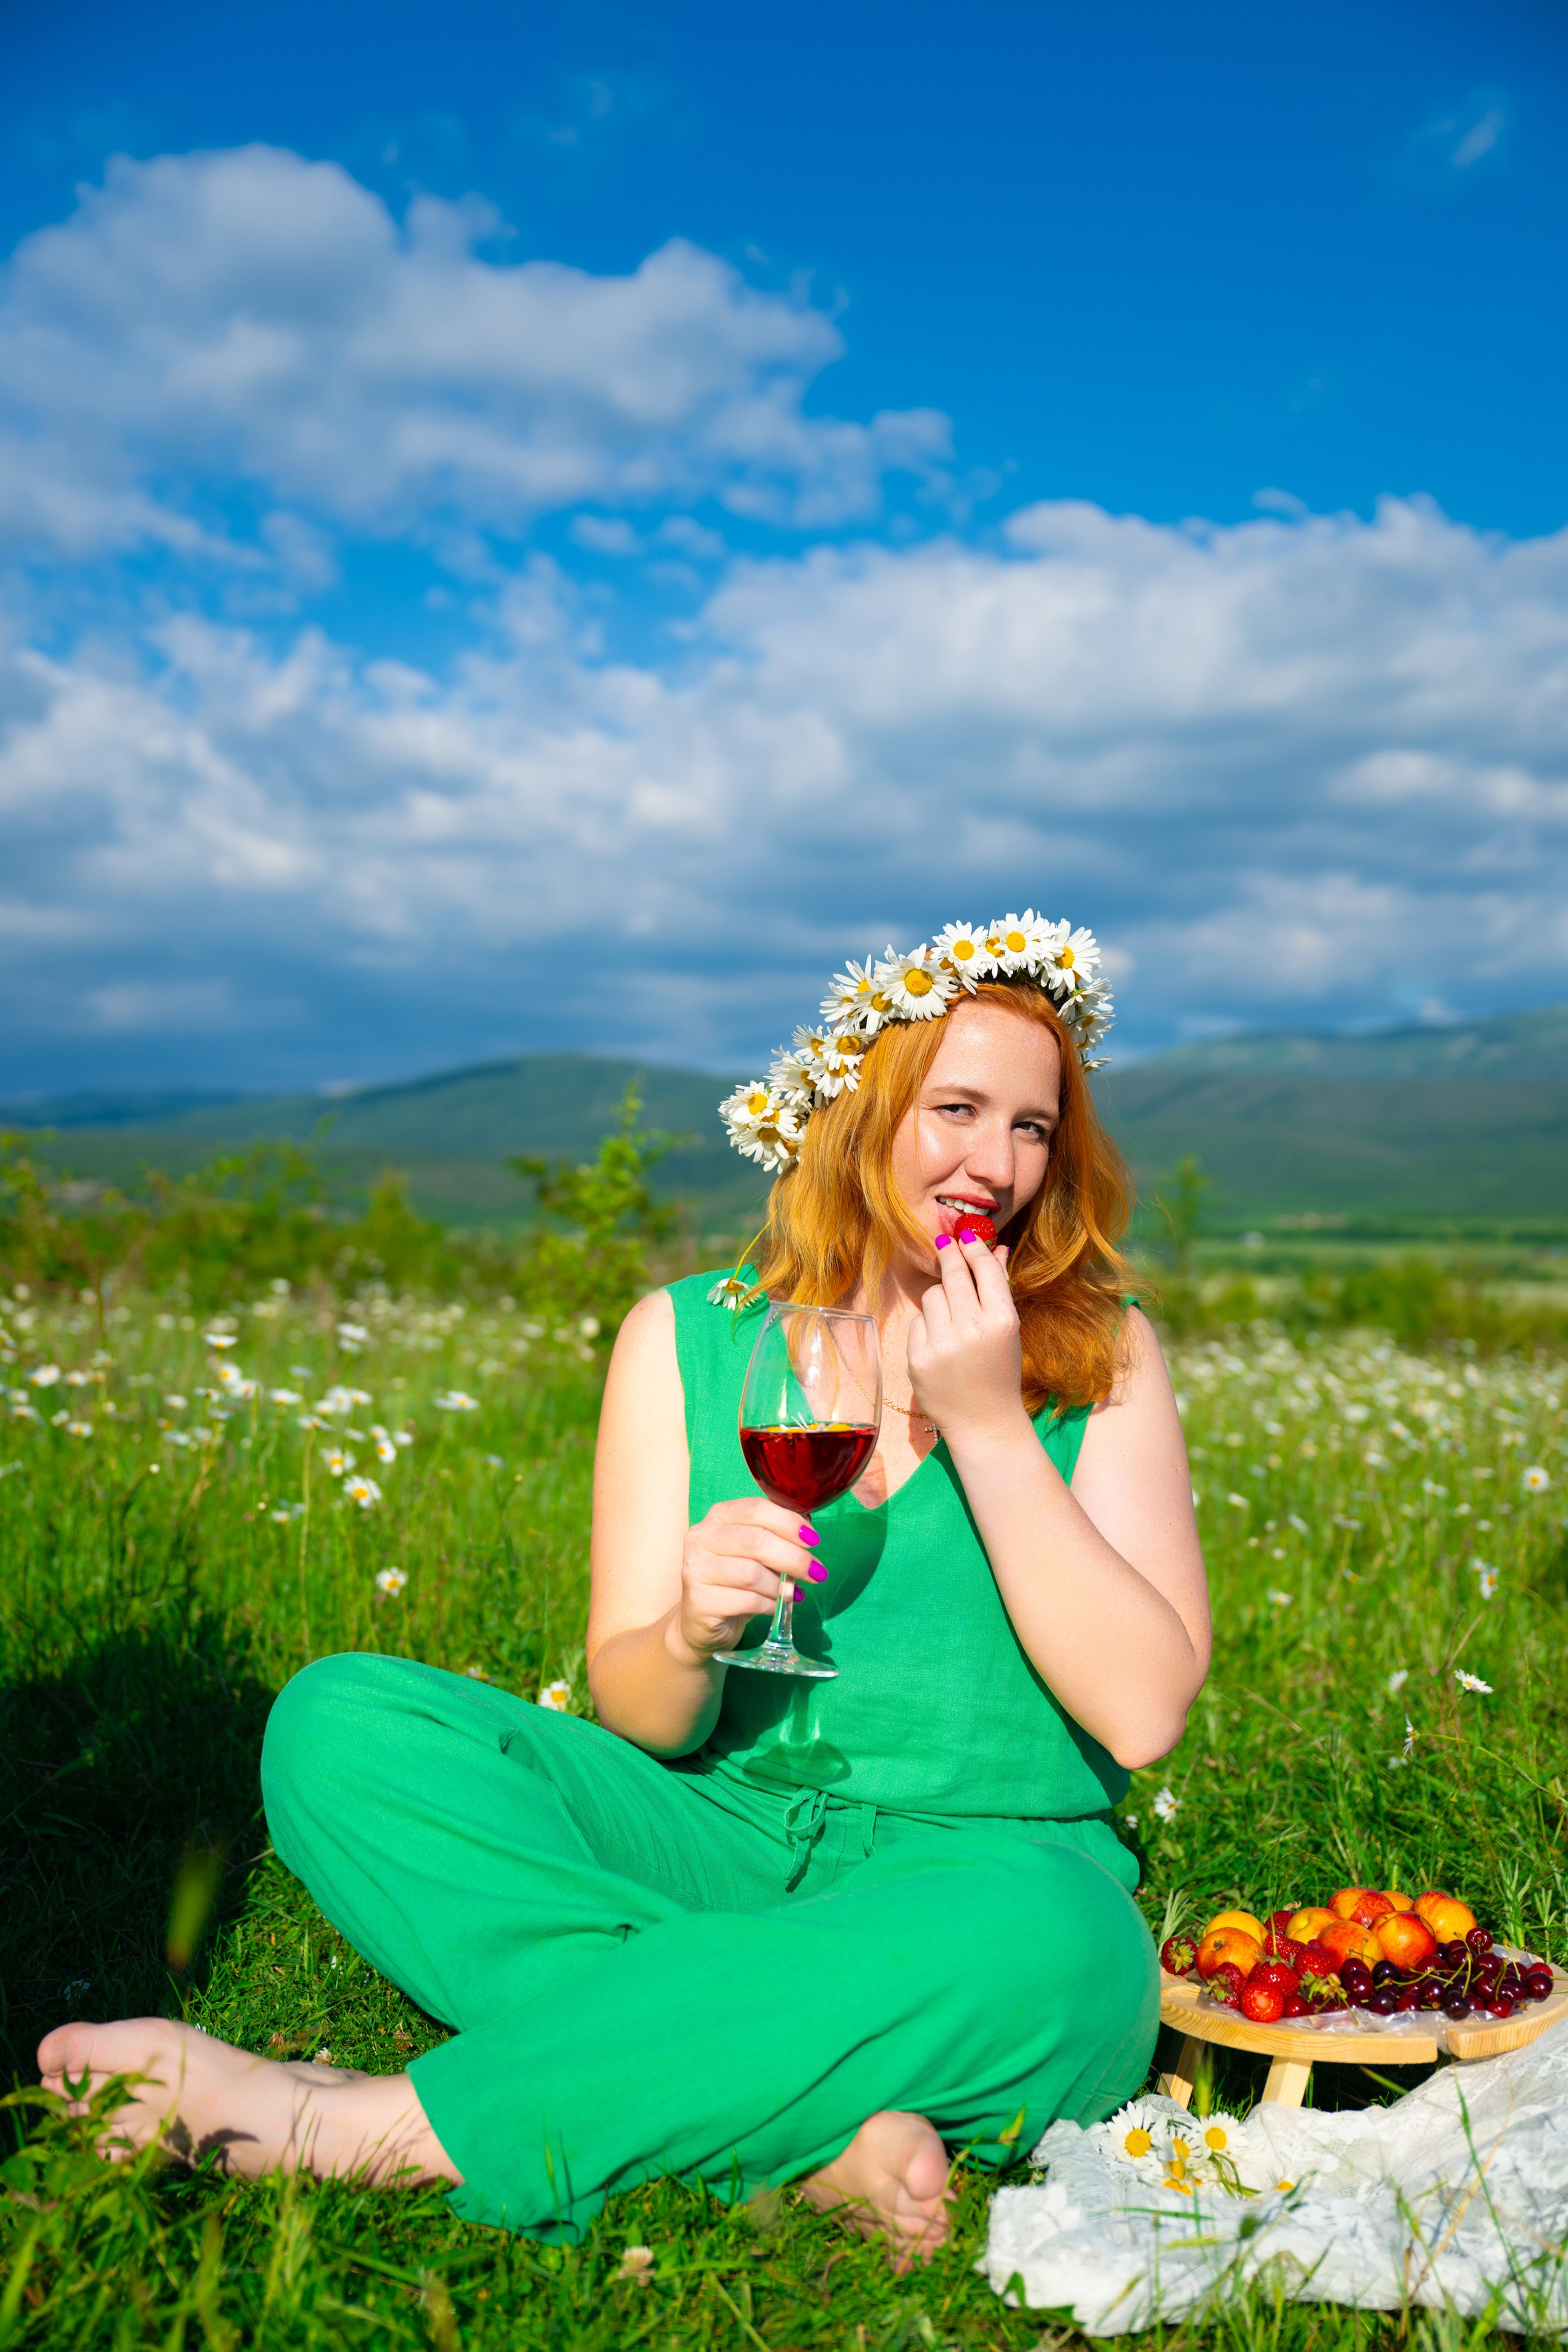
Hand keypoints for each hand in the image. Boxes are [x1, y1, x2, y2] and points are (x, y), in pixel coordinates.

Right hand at [672, 1498, 823, 1664]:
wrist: (701, 1620)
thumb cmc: (734, 1581)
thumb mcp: (755, 1553)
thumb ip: (776, 1537)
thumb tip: (809, 1531)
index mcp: (718, 1516)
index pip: (755, 1509)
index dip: (788, 1522)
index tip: (813, 1539)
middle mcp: (701, 1537)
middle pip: (755, 1541)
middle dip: (794, 1557)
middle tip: (816, 1572)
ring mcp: (695, 1569)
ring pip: (752, 1573)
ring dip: (781, 1586)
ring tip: (794, 1593)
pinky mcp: (699, 1600)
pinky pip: (747, 1600)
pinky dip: (770, 1605)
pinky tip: (775, 1607)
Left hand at [906, 1234, 1028, 1443]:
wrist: (984, 1421)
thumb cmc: (1000, 1370)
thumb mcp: (1008, 1330)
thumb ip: (999, 1288)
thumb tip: (995, 1248)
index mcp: (1001, 1321)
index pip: (983, 1269)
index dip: (972, 1247)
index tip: (965, 1235)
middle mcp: (971, 1329)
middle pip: (953, 1274)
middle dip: (949, 1255)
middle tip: (945, 1243)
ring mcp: (942, 1344)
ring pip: (931, 1295)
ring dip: (940, 1298)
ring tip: (952, 1318)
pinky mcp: (918, 1358)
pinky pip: (918, 1322)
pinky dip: (928, 1326)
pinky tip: (941, 1343)